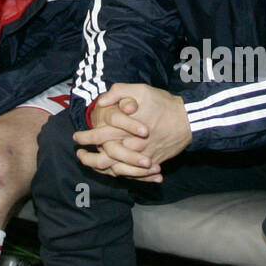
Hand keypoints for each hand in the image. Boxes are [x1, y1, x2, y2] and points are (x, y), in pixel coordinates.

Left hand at [74, 83, 192, 180]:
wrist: (189, 120)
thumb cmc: (164, 103)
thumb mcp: (141, 90)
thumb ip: (118, 92)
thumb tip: (101, 102)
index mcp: (125, 128)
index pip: (99, 136)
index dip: (85, 138)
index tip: (76, 138)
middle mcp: (132, 145)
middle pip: (104, 159)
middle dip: (89, 159)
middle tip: (80, 155)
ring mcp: (142, 157)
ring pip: (117, 170)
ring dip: (102, 170)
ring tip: (93, 165)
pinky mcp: (152, 163)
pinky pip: (134, 175)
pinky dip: (123, 175)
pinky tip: (114, 171)